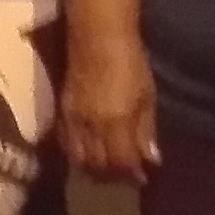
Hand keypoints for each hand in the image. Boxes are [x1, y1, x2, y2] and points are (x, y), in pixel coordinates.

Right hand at [66, 26, 160, 182]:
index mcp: (117, 122)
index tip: (142, 178)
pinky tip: (87, 152)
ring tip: (106, 168)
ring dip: (93, 168)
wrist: (97, 37)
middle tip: (124, 175)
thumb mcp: (147, 96)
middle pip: (98, 165)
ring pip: (79, 159)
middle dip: (113, 176)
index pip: (121, 162)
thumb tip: (151, 160)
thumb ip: (146, 131)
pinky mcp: (62, 112)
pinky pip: (66, 144)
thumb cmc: (130, 62)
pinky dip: (77, 154)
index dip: (132, 174)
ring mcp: (73, 120)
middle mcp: (92, 126)